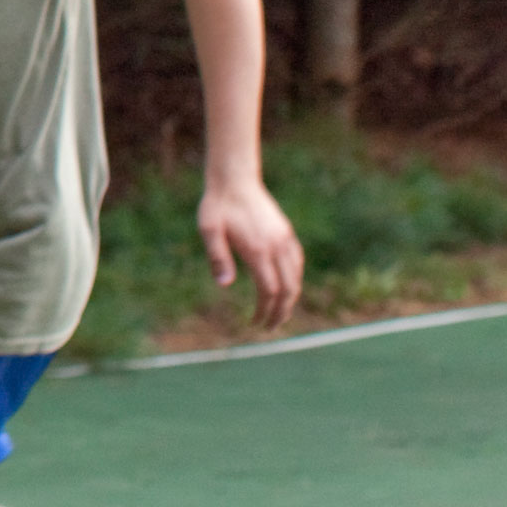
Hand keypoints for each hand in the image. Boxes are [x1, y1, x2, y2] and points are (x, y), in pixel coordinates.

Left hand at [200, 175, 303, 332]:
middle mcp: (276, 246)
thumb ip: (217, 256)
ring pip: (296, 277)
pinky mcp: (286, 232)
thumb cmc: (217, 205)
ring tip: (279, 313)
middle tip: (270, 328)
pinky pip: (297, 262)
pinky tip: (286, 287)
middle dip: (281, 312)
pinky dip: (294, 280)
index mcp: (258, 250)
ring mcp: (285, 239)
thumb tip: (224, 285)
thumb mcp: (208, 229)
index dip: (265, 311)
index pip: (270, 291)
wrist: (234, 178)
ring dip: (290, 298)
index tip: (256, 323)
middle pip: (289, 289)